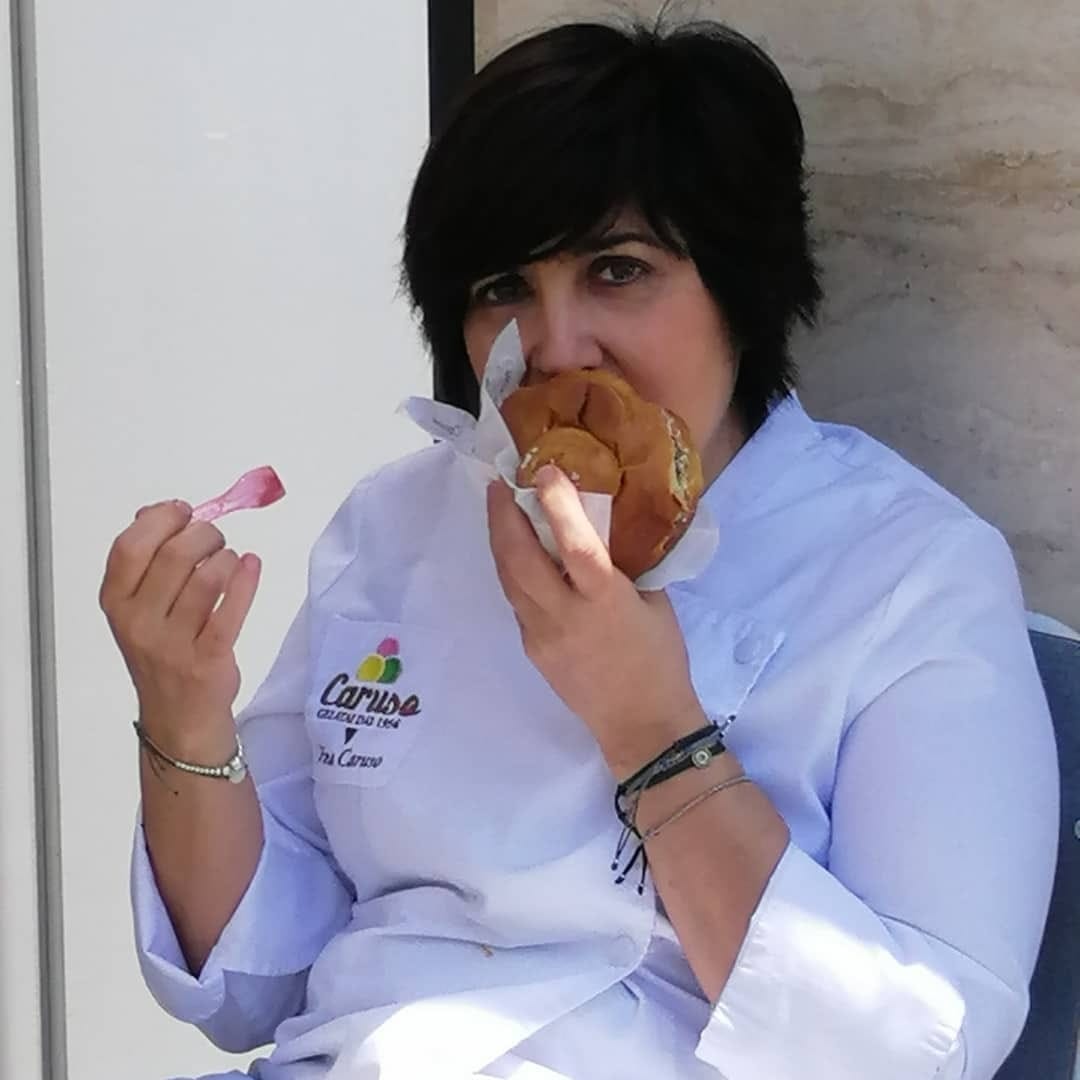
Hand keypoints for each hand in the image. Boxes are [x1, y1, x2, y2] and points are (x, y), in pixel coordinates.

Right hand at [99, 499, 261, 755]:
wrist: (179, 716)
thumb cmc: (163, 650)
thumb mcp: (139, 607)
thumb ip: (145, 559)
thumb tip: (157, 511)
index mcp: (116, 602)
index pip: (130, 546)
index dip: (161, 520)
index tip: (183, 512)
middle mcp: (138, 621)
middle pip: (174, 557)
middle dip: (204, 535)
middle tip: (215, 539)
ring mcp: (173, 643)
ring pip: (206, 579)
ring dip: (226, 558)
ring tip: (230, 559)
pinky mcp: (208, 658)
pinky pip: (231, 609)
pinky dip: (246, 579)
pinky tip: (251, 564)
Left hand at [487, 466, 706, 778]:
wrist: (640, 724)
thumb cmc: (660, 660)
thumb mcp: (655, 604)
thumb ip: (629, 565)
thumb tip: (609, 526)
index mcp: (605, 603)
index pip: (576, 547)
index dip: (557, 506)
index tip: (543, 470)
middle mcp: (566, 616)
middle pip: (519, 559)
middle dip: (503, 516)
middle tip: (501, 483)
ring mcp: (542, 635)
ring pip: (509, 578)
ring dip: (501, 540)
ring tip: (502, 509)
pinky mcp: (532, 648)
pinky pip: (516, 600)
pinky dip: (513, 570)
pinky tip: (519, 554)